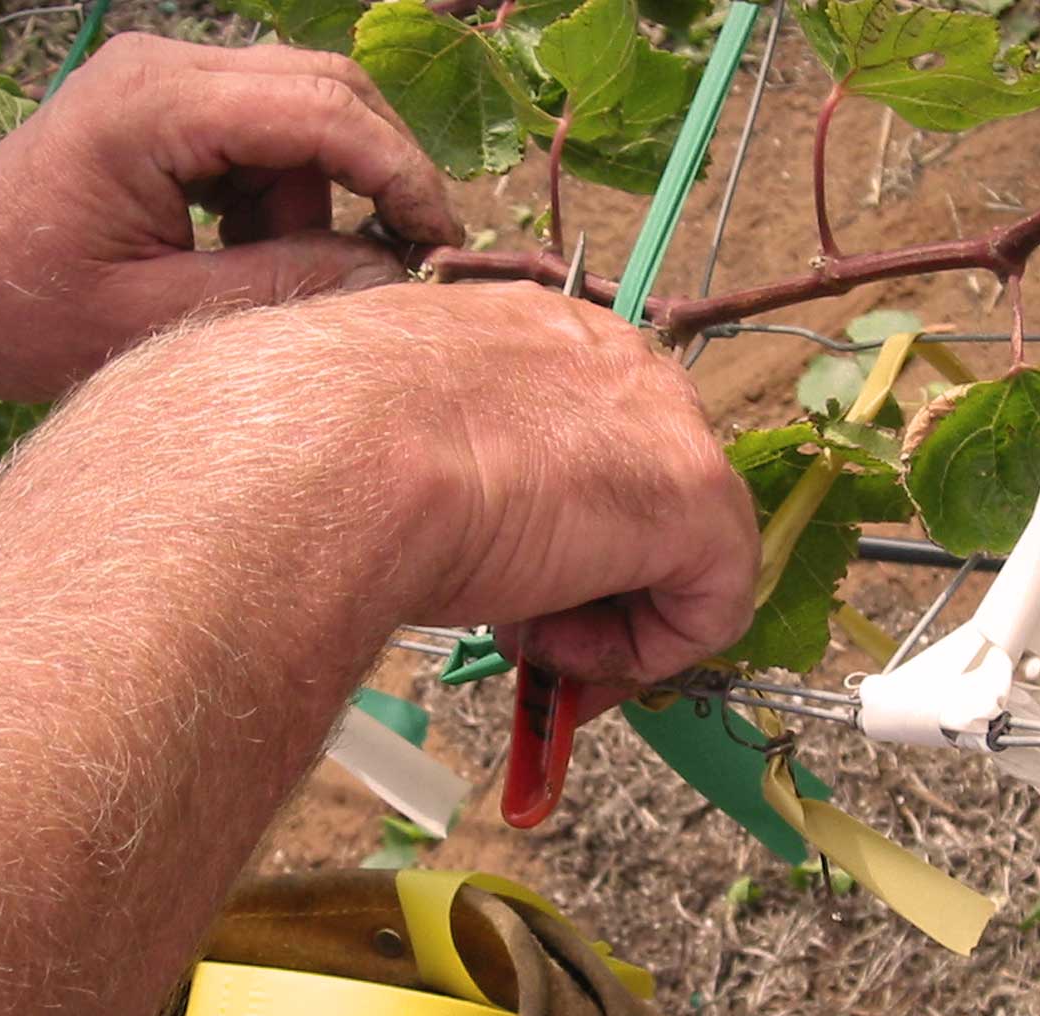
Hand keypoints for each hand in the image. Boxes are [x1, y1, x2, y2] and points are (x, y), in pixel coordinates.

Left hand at [0, 34, 461, 401]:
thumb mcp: (160, 320)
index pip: (323, 110)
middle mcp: (162, 66)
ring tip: (267, 273)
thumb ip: (283, 288)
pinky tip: (236, 252)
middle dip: (376, 171)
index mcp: (155, 106)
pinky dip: (273, 191)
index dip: (398, 173)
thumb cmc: (17, 314)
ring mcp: (157, 78)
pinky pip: (256, 130)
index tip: (438, 242)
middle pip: (325, 85)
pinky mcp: (155, 106)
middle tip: (403, 255)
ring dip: (315, 190)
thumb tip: (387, 272)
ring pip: (298, 109)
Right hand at [335, 282, 758, 687]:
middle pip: (646, 496)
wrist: (333, 460)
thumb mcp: (393, 448)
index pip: (590, 442)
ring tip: (518, 629)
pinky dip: (642, 655)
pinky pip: (712, 606)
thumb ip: (449, 465)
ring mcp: (666, 421)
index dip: (558, 531)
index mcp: (537, 335)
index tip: (506, 582)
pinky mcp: (697, 496)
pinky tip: (559, 646)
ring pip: (683, 554)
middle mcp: (614, 358)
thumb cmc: (327, 453)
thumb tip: (447, 517)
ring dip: (605, 619)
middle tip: (513, 620)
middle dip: (590, 579)